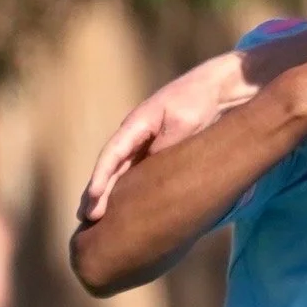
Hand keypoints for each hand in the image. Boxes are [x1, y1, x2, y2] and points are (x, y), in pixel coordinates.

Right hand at [78, 52, 239, 222]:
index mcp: (137, 123)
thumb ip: (164, 147)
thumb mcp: (183, 123)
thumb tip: (149, 173)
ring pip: (122, 172)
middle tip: (85, 218)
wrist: (220, 89)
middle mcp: (135, 134)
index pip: (112, 154)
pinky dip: (128, 190)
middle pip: (111, 166)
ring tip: (94, 218)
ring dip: (108, 194)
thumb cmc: (200, 101)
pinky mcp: (159, 152)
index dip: (101, 178)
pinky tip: (123, 208)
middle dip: (96, 192)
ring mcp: (145, 143)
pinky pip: (138, 173)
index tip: (92, 199)